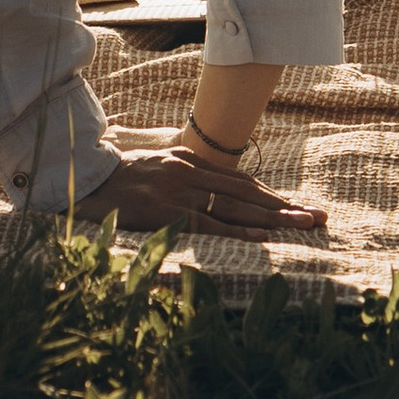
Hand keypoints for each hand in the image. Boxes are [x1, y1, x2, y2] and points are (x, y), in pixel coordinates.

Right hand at [79, 147, 326, 240]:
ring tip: (305, 224)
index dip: (270, 196)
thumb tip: (202, 196)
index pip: (239, 182)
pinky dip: (239, 231)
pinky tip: (264, 237)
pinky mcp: (166, 210)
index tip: (297, 207)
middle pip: (247, 192)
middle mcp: (189, 171)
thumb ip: (178, 178)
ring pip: (237, 206)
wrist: (79, 177)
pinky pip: (210, 223)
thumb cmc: (114, 180)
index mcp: (187, 162)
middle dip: (285, 206)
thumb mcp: (152, 171)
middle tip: (319, 218)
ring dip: (274, 217)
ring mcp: (178, 190)